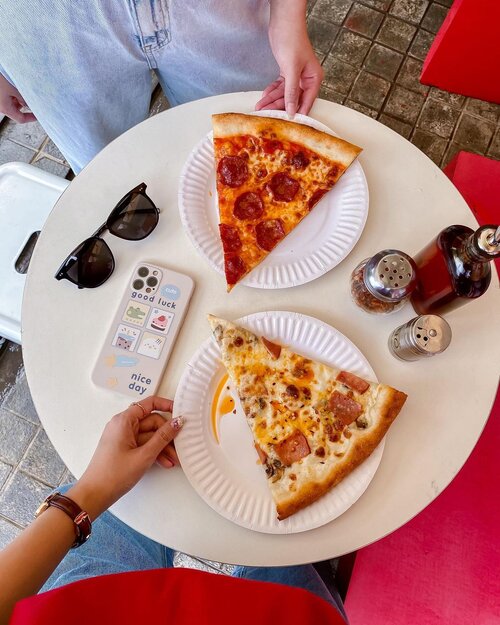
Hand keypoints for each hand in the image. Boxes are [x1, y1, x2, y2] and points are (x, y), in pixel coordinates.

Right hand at [0, 73, 35, 122]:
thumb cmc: (0, 78)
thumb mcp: (14, 89)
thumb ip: (23, 99)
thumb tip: (30, 104)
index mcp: (5, 108)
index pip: (21, 119)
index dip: (31, 118)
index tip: (39, 115)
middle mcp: (0, 106)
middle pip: (16, 110)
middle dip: (24, 104)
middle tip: (31, 97)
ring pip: (12, 103)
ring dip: (18, 98)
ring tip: (21, 88)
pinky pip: (8, 97)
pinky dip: (13, 93)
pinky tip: (15, 85)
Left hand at [68, 396, 182, 518]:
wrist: (95, 494)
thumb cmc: (113, 475)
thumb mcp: (144, 455)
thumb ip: (163, 437)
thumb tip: (177, 422)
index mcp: (124, 421)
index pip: (149, 404)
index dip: (166, 405)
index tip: (179, 412)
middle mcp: (122, 425)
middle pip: (152, 422)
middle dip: (167, 435)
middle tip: (179, 447)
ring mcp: (122, 437)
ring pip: (149, 435)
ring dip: (162, 446)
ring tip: (174, 460)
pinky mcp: (123, 448)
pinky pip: (143, 444)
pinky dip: (154, 452)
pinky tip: (164, 462)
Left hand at [256, 2, 322, 116]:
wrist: (283, 21)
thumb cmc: (292, 40)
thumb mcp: (291, 69)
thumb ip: (291, 92)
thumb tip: (292, 110)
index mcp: (314, 78)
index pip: (306, 102)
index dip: (297, 113)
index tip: (288, 123)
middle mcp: (306, 79)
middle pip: (293, 99)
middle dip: (279, 106)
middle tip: (267, 114)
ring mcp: (296, 75)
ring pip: (284, 93)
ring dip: (272, 100)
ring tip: (260, 107)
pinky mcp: (287, 71)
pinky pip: (280, 86)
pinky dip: (272, 91)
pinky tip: (264, 97)